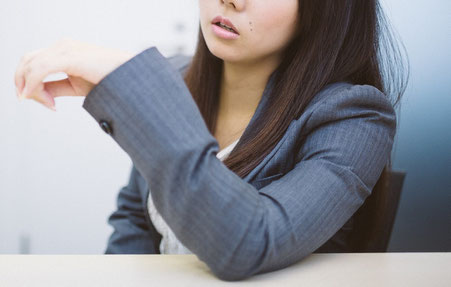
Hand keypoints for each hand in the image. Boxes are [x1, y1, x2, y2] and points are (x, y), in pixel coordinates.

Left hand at [14, 37, 134, 110]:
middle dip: (22, 83)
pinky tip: (48, 102)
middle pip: (28, 61)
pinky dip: (35, 86)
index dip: (28, 81)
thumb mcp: (76, 86)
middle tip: (31, 101)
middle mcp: (63, 45)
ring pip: (31, 66)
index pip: (34, 61)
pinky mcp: (69, 57)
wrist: (130, 77)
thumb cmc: (110, 82)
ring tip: (48, 105)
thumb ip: (56, 88)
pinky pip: (40, 71)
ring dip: (30, 87)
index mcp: (64, 49)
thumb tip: (38, 95)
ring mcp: (65, 49)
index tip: (47, 104)